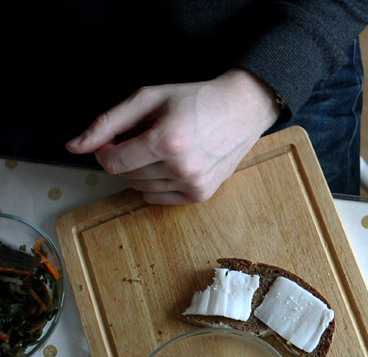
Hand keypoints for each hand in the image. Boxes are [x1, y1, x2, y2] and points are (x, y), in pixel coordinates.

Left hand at [66, 68, 281, 203]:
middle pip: (125, 175)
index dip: (106, 148)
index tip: (119, 135)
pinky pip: (157, 197)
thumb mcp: (149, 98)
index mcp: (166, 141)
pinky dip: (156, 182)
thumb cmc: (197, 99)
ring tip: (165, 147)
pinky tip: (173, 163)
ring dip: (142, 169)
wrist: (243, 109)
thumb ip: (108, 122)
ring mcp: (193, 184)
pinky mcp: (201, 194)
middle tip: (149, 135)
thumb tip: (75, 146)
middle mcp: (181, 168)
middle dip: (127, 156)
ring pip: (140, 187)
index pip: (111, 161)